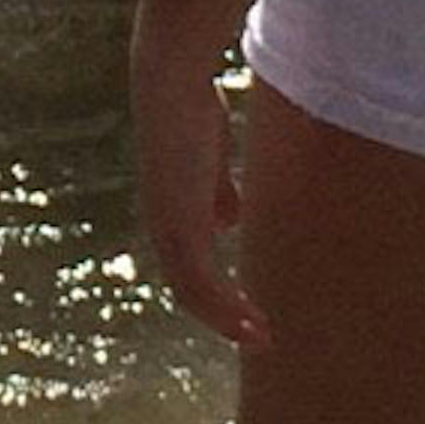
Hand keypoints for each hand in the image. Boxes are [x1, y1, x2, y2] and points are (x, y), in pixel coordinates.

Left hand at [133, 62, 269, 349]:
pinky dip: (225, 309)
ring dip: (226, 319)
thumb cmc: (191, 107)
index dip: (213, 288)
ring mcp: (168, 228)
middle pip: (188, 286)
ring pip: (193, 292)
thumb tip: (230, 219)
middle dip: (221, 313)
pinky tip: (253, 325)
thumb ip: (217, 188)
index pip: (188, 263)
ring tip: (260, 338)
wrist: (170, 85)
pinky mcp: (180, 227)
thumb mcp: (210, 156)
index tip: (246, 309)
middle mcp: (164, 226)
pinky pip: (200, 283)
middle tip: (257, 335)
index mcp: (171, 211)